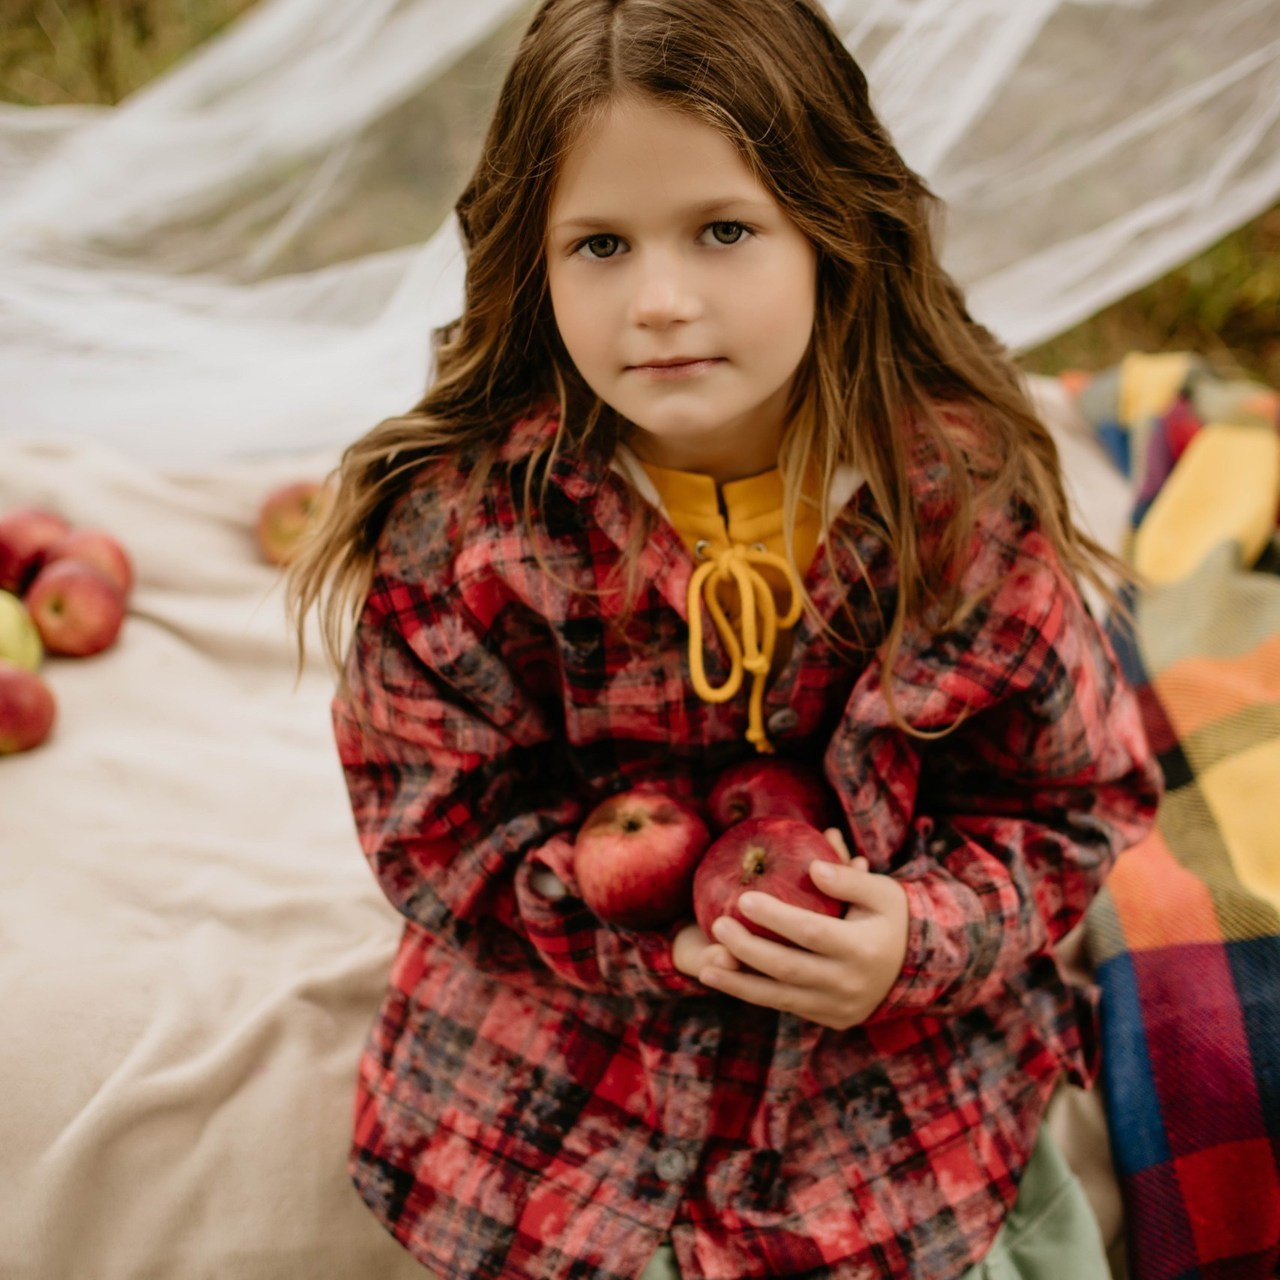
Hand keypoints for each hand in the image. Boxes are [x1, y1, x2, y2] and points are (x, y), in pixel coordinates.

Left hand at [683, 828, 909, 1029]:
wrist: (916, 968)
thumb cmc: (892, 917)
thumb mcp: (883, 892)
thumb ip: (849, 879)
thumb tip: (814, 866)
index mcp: (864, 949)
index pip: (813, 932)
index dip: (777, 917)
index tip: (743, 898)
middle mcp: (850, 984)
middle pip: (789, 969)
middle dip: (748, 950)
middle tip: (717, 926)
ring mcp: (839, 1007)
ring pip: (781, 998)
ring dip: (740, 984)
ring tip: (706, 969)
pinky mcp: (830, 1019)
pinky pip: (787, 1006)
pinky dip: (756, 994)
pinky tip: (728, 980)